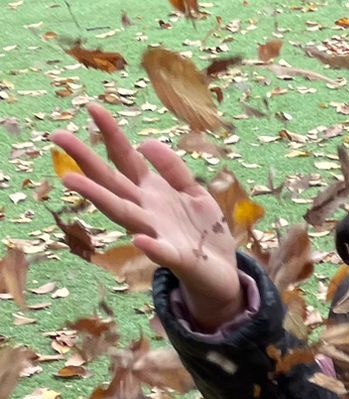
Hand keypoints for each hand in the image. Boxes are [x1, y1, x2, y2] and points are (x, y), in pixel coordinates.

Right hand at [54, 104, 239, 329]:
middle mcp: (146, 210)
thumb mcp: (192, 192)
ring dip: (98, 197)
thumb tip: (144, 142)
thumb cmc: (203, 232)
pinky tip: (140, 240)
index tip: (92, 106)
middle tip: (57, 134)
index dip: (111, 133)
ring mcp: (158, 234)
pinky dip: (151, 247)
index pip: (125, 158)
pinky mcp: (177, 259)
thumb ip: (171, 168)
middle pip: (111, 181)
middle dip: (85, 158)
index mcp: (151, 192)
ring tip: (70, 179)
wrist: (222, 273)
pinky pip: (162, 252)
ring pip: (123, 213)